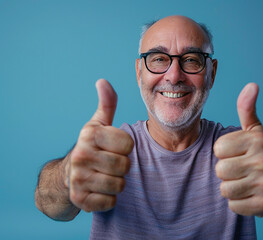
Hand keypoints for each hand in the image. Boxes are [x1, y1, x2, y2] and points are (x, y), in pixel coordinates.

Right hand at [65, 79, 133, 211]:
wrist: (69, 175)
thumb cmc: (92, 147)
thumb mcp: (98, 124)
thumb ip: (107, 104)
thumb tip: (103, 81)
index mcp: (90, 135)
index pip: (129, 145)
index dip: (127, 148)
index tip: (114, 147)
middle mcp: (81, 156)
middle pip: (125, 166)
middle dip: (123, 166)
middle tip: (110, 163)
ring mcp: (79, 179)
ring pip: (119, 185)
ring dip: (117, 183)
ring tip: (106, 175)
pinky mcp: (79, 200)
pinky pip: (110, 202)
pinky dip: (109, 198)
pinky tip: (100, 189)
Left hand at [214, 83, 262, 215]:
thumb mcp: (255, 130)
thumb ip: (247, 108)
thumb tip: (251, 85)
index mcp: (257, 140)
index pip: (218, 148)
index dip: (224, 151)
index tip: (237, 152)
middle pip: (220, 170)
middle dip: (227, 170)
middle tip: (241, 168)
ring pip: (225, 189)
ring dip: (232, 186)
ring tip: (245, 180)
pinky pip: (233, 205)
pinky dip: (238, 201)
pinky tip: (250, 193)